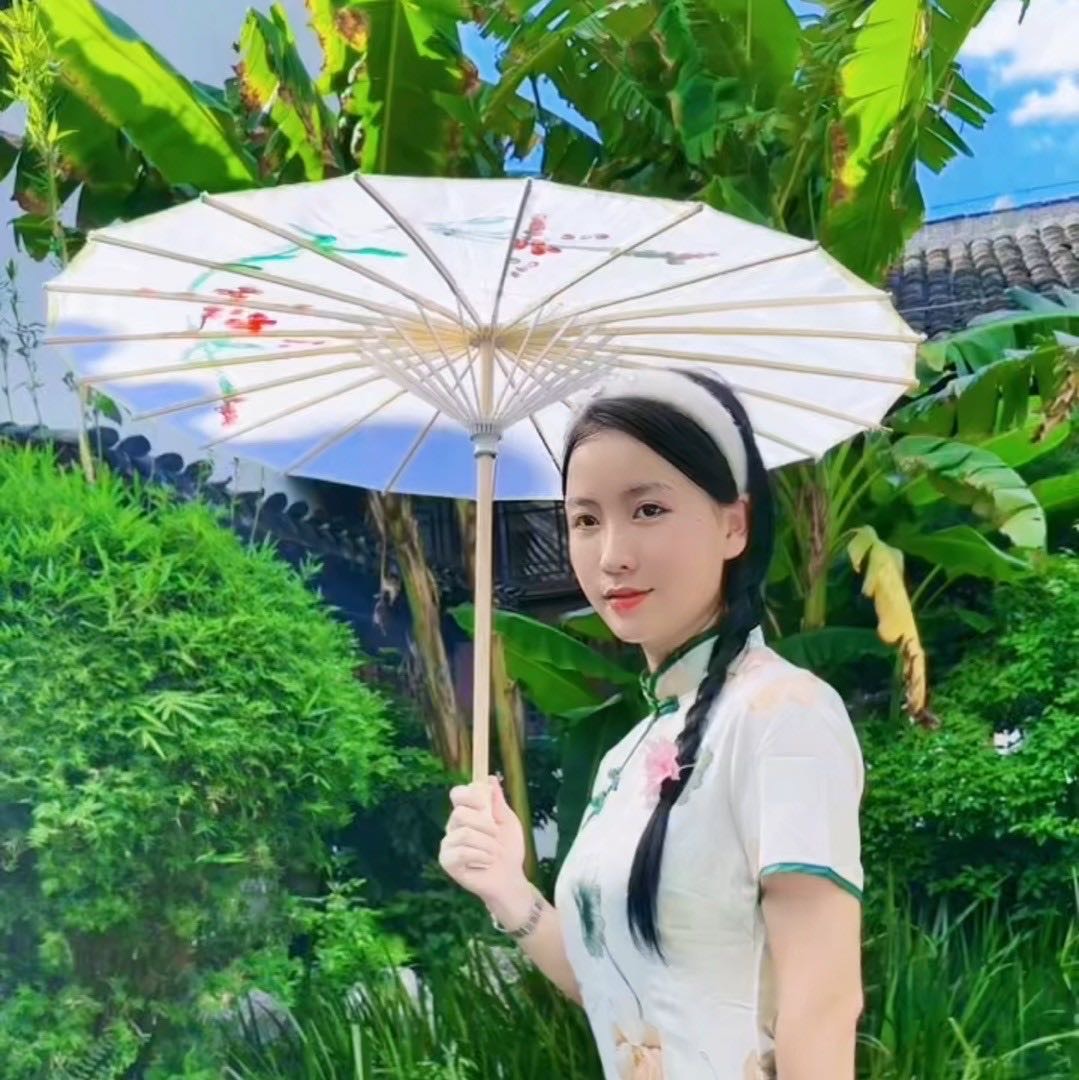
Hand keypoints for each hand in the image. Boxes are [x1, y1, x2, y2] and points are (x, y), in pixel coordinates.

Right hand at [439, 776, 528, 912]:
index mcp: (467, 812)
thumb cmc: (508, 848)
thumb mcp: (508, 821)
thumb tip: (491, 778)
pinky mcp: (447, 861)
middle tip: (496, 835)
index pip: (457, 794)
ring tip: (494, 853)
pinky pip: (461, 852)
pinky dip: (480, 856)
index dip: (471, 795)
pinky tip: (486, 862)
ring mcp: (448, 844)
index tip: (487, 805)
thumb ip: (498, 801)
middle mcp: (453, 825)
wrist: (510, 877)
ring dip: (487, 844)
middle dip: (485, 825)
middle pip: (459, 813)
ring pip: (464, 833)